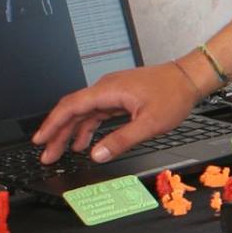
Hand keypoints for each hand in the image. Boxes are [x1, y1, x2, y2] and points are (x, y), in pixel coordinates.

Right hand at [32, 62, 201, 164]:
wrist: (191, 77)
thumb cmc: (174, 94)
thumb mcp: (149, 123)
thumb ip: (122, 140)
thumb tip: (97, 155)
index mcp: (108, 91)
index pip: (70, 107)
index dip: (52, 124)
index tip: (40, 139)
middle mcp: (106, 88)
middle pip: (73, 111)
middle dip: (58, 133)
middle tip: (47, 154)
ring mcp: (113, 92)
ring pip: (85, 113)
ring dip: (72, 132)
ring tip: (62, 152)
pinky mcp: (121, 97)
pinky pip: (97, 113)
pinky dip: (88, 127)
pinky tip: (85, 142)